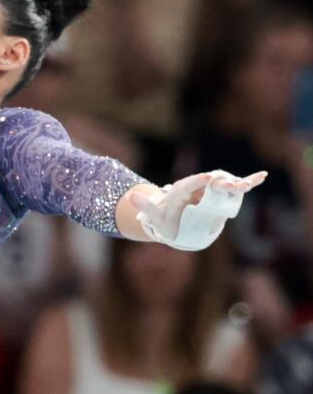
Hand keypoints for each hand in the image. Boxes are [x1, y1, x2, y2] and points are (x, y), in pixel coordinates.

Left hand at [128, 171, 267, 249]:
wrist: (173, 216)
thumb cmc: (164, 217)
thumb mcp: (153, 215)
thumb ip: (145, 207)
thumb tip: (130, 198)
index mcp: (182, 188)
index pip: (191, 183)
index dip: (199, 180)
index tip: (207, 177)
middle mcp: (199, 185)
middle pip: (212, 180)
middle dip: (221, 181)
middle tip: (230, 184)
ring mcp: (211, 188)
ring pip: (226, 182)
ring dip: (237, 183)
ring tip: (248, 184)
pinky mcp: (222, 193)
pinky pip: (236, 186)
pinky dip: (248, 182)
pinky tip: (262, 176)